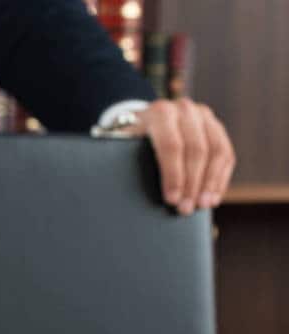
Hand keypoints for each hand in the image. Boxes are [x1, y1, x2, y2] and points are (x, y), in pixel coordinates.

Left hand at [129, 99, 235, 214]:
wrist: (143, 120)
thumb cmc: (130, 140)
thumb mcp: (122, 145)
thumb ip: (127, 162)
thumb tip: (129, 194)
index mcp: (159, 113)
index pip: (171, 146)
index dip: (173, 175)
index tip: (171, 200)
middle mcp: (185, 110)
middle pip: (196, 149)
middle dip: (192, 184)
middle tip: (185, 209)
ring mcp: (203, 116)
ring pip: (216, 151)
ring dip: (210, 183)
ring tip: (203, 206)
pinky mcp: (216, 126)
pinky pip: (226, 154)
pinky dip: (220, 178)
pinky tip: (214, 197)